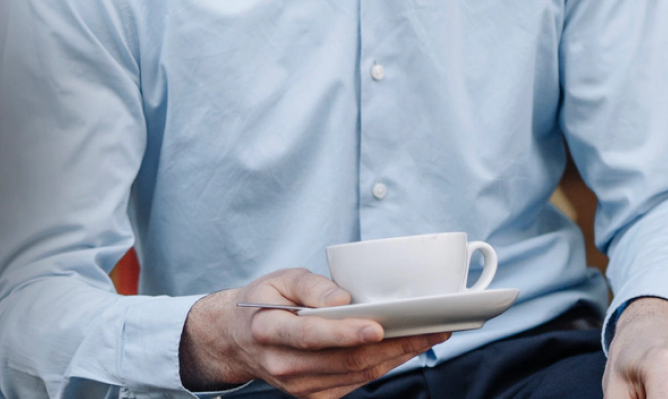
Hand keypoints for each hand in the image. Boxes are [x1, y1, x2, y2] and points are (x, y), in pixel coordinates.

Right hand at [179, 268, 445, 397]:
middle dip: (392, 344)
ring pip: (356, 374)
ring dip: (397, 357)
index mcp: (269, 330)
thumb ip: (310, 285)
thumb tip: (344, 299)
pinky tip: (405, 349)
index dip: (346, 333)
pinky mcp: (313, 395)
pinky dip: (384, 367)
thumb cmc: (264, 302)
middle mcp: (283, 364)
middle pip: (344, 360)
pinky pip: (356, 383)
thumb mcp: (279, 279)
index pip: (311, 335)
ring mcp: (299, 386)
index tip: (378, 326)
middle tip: (428, 327)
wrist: (239, 340)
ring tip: (428, 335)